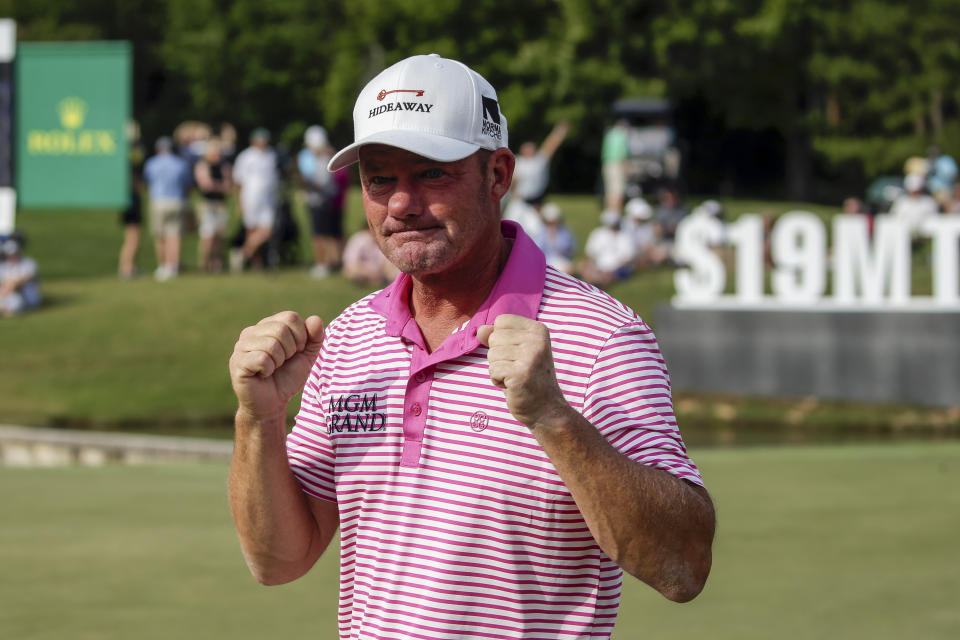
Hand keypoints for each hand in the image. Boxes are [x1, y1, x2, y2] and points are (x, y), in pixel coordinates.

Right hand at [229, 311, 323, 421]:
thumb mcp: (306, 356)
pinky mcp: (237, 362)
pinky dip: (269, 370)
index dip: (300, 337)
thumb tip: (315, 319)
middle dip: (290, 351)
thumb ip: (314, 338)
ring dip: (279, 362)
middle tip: (282, 363)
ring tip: (272, 369)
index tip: (295, 352)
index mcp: (267, 325)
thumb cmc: (287, 378)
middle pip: (282, 329)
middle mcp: (251, 332)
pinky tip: (263, 375)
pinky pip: (262, 359)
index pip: (291, 317)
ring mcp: (241, 346)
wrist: (272, 404)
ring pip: (272, 344)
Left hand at [477, 314, 569, 428]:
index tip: (517, 355)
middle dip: (498, 357)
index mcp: (538, 330)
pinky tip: (513, 386)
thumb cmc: (528, 379)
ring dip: (498, 370)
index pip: (501, 321)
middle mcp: (537, 340)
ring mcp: (531, 356)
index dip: (501, 340)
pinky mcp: (521, 373)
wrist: (546, 409)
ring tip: (515, 378)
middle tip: (517, 370)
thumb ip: (498, 338)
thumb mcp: (515, 353)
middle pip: (494, 338)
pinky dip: (498, 381)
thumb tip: (481, 329)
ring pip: (492, 355)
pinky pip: (493, 370)